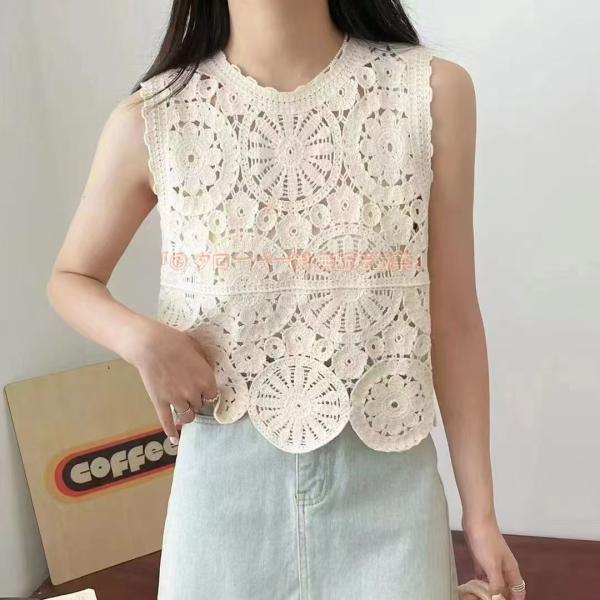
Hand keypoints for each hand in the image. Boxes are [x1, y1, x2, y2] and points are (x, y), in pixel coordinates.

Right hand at [125, 320, 218, 444]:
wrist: (150, 344)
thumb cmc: (175, 342)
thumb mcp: (198, 349)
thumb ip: (205, 364)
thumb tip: (208, 372)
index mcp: (206, 379)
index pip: (214, 396)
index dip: (208, 393)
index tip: (204, 391)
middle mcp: (194, 393)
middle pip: (200, 406)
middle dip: (196, 401)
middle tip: (190, 393)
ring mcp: (176, 400)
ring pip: (187, 416)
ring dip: (187, 413)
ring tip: (184, 408)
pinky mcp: (160, 403)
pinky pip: (167, 422)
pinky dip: (171, 432)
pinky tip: (174, 439)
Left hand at [462, 515, 525, 599]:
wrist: (476, 520)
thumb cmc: (486, 541)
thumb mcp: (492, 566)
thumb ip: (497, 583)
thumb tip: (496, 596)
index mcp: (511, 570)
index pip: (519, 591)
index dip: (515, 599)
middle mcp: (504, 568)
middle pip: (506, 588)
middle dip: (501, 596)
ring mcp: (492, 562)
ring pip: (494, 581)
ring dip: (490, 590)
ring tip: (482, 597)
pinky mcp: (481, 558)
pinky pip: (483, 574)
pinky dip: (480, 581)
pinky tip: (475, 587)